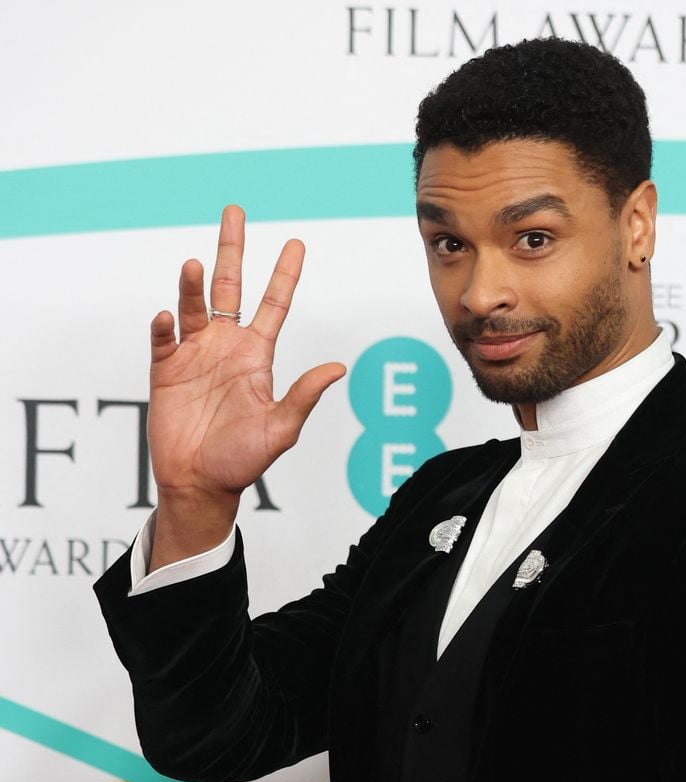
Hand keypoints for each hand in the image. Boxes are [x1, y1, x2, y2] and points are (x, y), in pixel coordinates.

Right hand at [146, 206, 345, 566]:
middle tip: (235, 212)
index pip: (274, 304)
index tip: (297, 242)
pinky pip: (163, 340)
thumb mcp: (281, 428)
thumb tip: (339, 367)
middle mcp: (226, 346)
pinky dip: (165, 326)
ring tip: (192, 264)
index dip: (285, 274)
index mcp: (257, 355)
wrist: (201, 483)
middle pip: (230, 286)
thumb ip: (304, 396)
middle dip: (232, 250)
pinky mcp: (166, 371)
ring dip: (192, 285)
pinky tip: (168, 317)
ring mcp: (194, 355)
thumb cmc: (244, 459)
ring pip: (194, 306)